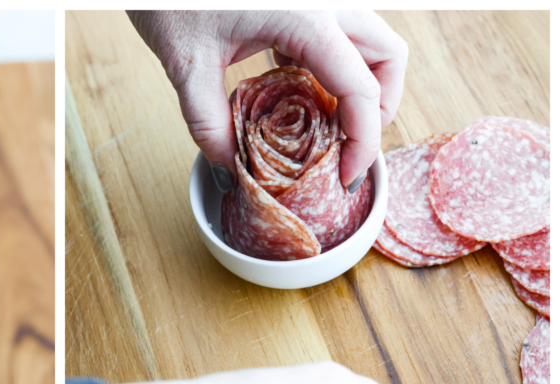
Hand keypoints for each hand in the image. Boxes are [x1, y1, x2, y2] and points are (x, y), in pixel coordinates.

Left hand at [128, 10, 407, 185]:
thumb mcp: (187, 66)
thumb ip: (209, 126)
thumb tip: (230, 173)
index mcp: (306, 16)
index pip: (360, 86)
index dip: (363, 139)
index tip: (345, 177)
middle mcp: (322, 1)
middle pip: (384, 56)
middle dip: (378, 109)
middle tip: (347, 152)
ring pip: (366, 43)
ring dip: (358, 89)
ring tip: (325, 134)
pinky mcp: (296, 4)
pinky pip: (333, 38)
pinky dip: (329, 73)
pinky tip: (297, 103)